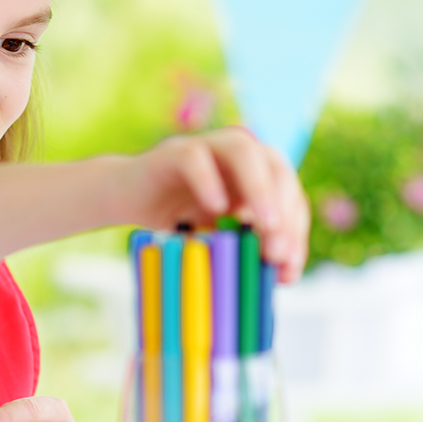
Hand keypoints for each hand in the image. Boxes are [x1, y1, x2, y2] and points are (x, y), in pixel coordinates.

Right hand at [128, 128, 309, 281]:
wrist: (126, 197)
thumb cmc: (178, 220)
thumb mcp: (219, 240)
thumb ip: (249, 250)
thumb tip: (283, 275)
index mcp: (258, 173)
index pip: (290, 195)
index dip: (296, 230)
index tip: (287, 269)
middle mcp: (238, 153)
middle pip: (276, 166)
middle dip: (284, 209)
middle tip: (278, 252)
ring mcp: (207, 146)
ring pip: (242, 149)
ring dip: (259, 186)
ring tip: (265, 224)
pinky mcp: (173, 151)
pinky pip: (195, 157)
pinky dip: (209, 180)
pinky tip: (217, 208)